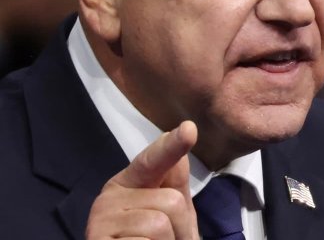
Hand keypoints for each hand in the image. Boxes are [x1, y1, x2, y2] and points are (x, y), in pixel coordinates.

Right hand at [86, 121, 199, 239]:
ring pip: (160, 225)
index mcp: (128, 183)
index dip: (171, 146)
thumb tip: (181, 131)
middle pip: (171, 201)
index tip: (189, 129)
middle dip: (181, 229)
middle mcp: (108, 198)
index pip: (152, 160)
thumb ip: (174, 177)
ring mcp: (99, 223)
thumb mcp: (170, 208)